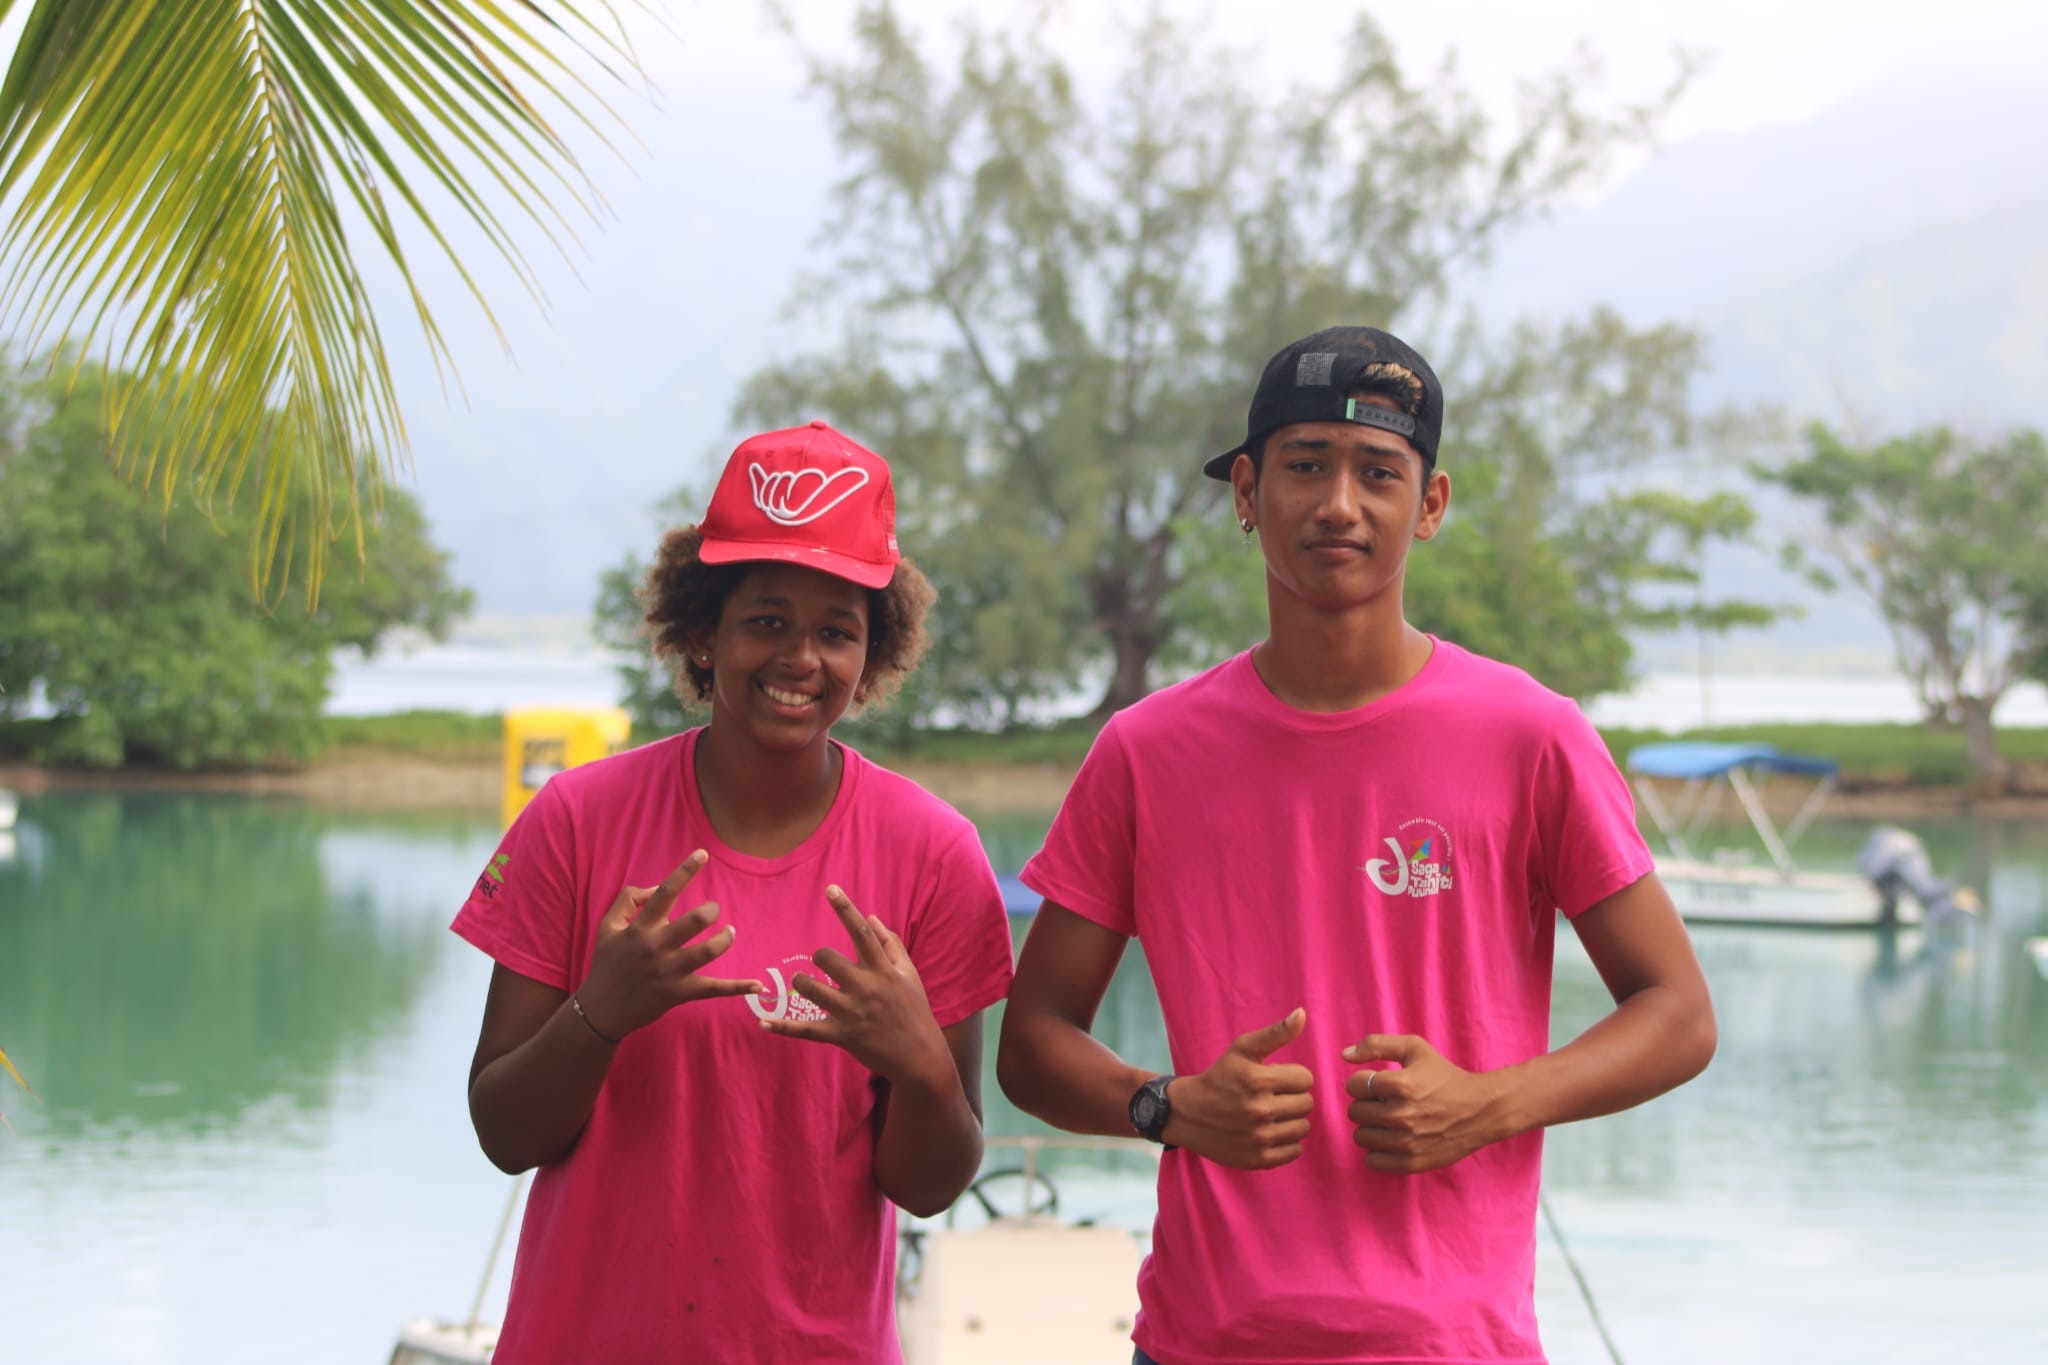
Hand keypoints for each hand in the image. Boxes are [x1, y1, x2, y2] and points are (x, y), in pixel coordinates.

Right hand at [575, 851, 761, 1039]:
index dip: (685, 871)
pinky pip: (714, 989)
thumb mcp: (607, 926)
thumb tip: (655, 886)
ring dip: (725, 939)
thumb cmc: (606, 963)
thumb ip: (628, 900)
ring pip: (708, 951)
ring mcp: (670, 972)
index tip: (703, 854)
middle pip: (694, 921)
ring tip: (729, 933)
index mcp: (640, 929)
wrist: (600, 1009)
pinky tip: (758, 984)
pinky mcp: (679, 993)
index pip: (665, 893)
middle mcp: (656, 948)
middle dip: (711, 910)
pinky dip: (738, 988)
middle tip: (714, 909)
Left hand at [760, 886, 951, 1089]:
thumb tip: (870, 917)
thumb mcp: (909, 974)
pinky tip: (763, 1023)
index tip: (830, 889)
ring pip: (811, 989)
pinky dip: (783, 1027)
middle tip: (821, 963)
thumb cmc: (914, 1010)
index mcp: (884, 970)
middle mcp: (866, 988)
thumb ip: (890, 944)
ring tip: (803, 984)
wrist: (920, 1056)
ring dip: (801, 983)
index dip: (846, 909)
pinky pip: (805, 1030)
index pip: (862, 933)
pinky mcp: (841, 1036)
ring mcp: (851, 1013)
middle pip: (827, 959)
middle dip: (818, 956)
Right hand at [1163, 1008, 1313, 1169]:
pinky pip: (1295, 1151)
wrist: (1187, 1114)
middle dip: (1292, 1097)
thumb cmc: (1219, 1077)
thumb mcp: (1242, 1050)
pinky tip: (1269, 1132)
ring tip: (1271, 1114)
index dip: (1292, 1076)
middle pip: (1307, 1103)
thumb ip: (1276, 1033)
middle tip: (1272, 1096)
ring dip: (1291, 1120)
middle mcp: (1259, 1111)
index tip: (1275, 1078)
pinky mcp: (1258, 1159)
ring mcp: (1259, 1138)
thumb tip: (1302, 1014)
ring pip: (1303, 1128)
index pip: (1306, 1079)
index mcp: (1257, 1080)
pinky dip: (1286, 1142)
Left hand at [1344, 1034, 1505, 1173]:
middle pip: (1355, 1112)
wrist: (1481, 1110)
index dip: (1363, 1082)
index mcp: (1400, 1085)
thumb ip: (1376, 1044)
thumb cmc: (1444, 1076)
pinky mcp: (1412, 1163)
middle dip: (1366, 1104)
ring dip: (1371, 1127)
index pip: (1354, 1086)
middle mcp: (1402, 1116)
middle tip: (1384, 1102)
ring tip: (1389, 1119)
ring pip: (1361, 1137)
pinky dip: (1377, 1150)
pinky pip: (1372, 1160)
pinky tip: (1392, 1138)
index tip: (1378, 1084)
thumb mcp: (1414, 1048)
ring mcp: (1407, 1143)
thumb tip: (1344, 1055)